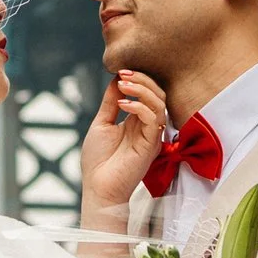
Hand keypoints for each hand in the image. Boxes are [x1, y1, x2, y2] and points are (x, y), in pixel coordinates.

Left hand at [81, 71, 168, 222]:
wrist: (98, 188)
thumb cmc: (98, 161)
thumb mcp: (102, 123)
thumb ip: (111, 102)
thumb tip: (116, 79)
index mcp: (137, 121)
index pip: (147, 92)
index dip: (138, 79)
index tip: (121, 70)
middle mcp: (147, 126)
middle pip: (157, 94)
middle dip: (142, 80)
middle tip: (124, 74)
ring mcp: (151, 135)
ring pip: (160, 103)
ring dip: (142, 89)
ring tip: (123, 85)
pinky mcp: (151, 144)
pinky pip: (154, 119)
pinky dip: (140, 107)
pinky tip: (123, 105)